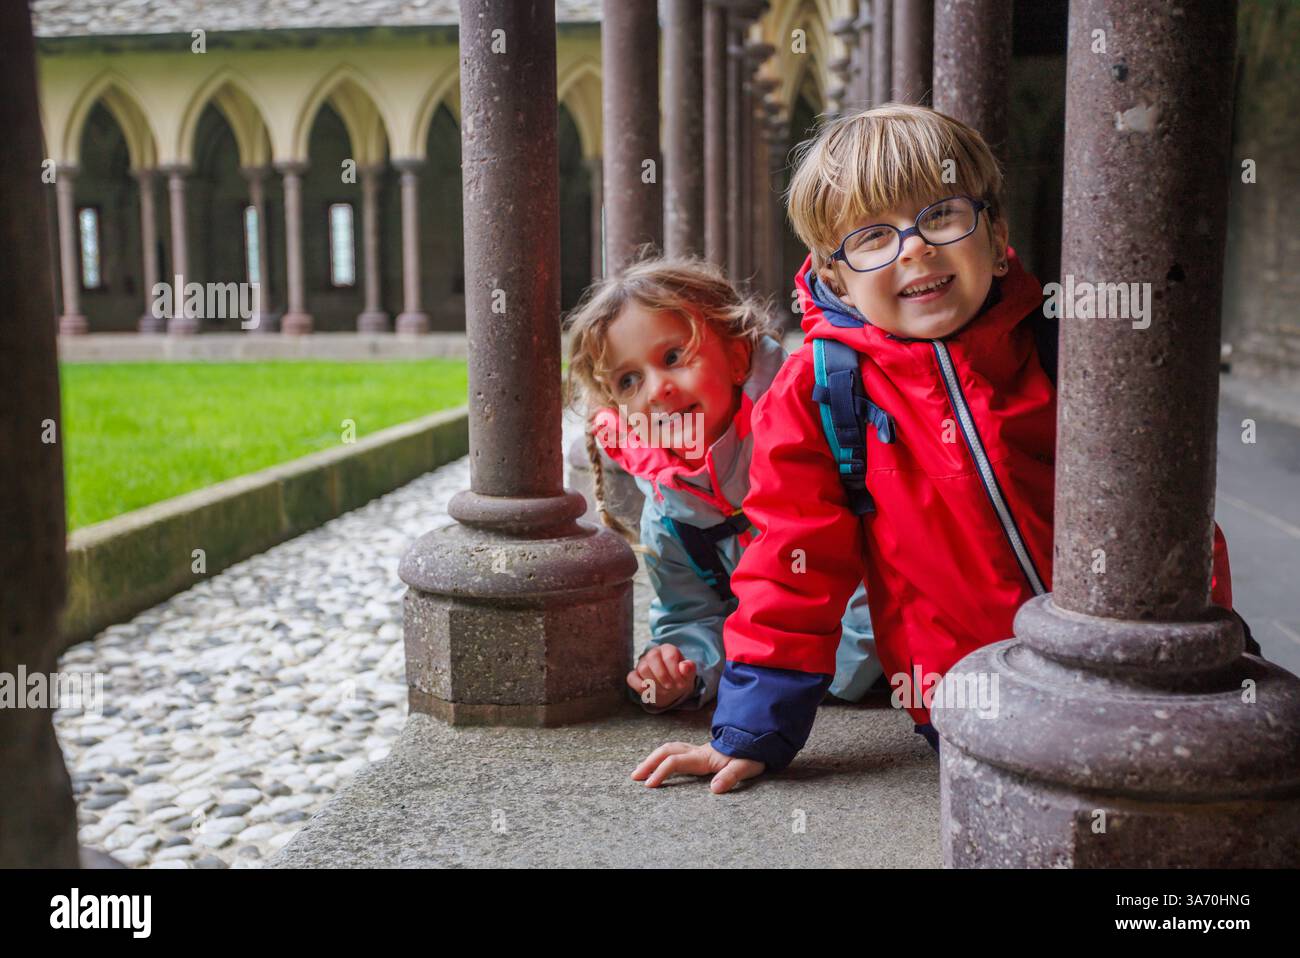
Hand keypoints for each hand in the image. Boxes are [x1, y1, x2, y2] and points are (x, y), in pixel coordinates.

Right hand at [625, 645, 697, 709]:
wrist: (671, 689)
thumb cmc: (680, 678)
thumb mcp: (688, 674)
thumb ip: (689, 668)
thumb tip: (684, 666)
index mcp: (668, 649)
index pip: (669, 655)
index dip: (675, 671)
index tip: (681, 684)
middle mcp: (653, 653)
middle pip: (652, 657)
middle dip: (662, 676)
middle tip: (670, 687)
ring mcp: (642, 663)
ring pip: (642, 668)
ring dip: (654, 683)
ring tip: (664, 691)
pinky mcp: (634, 675)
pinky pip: (631, 678)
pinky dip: (639, 686)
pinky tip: (649, 691)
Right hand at [631, 741, 765, 793]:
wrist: (757, 739)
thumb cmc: (751, 754)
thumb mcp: (746, 766)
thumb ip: (731, 776)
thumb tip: (714, 788)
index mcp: (704, 756)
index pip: (676, 761)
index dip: (661, 771)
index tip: (650, 785)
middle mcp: (697, 751)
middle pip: (666, 751)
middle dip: (648, 763)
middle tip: (635, 777)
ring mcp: (697, 750)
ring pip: (668, 749)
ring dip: (652, 758)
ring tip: (640, 772)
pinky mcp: (699, 753)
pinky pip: (674, 751)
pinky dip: (661, 757)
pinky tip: (657, 765)